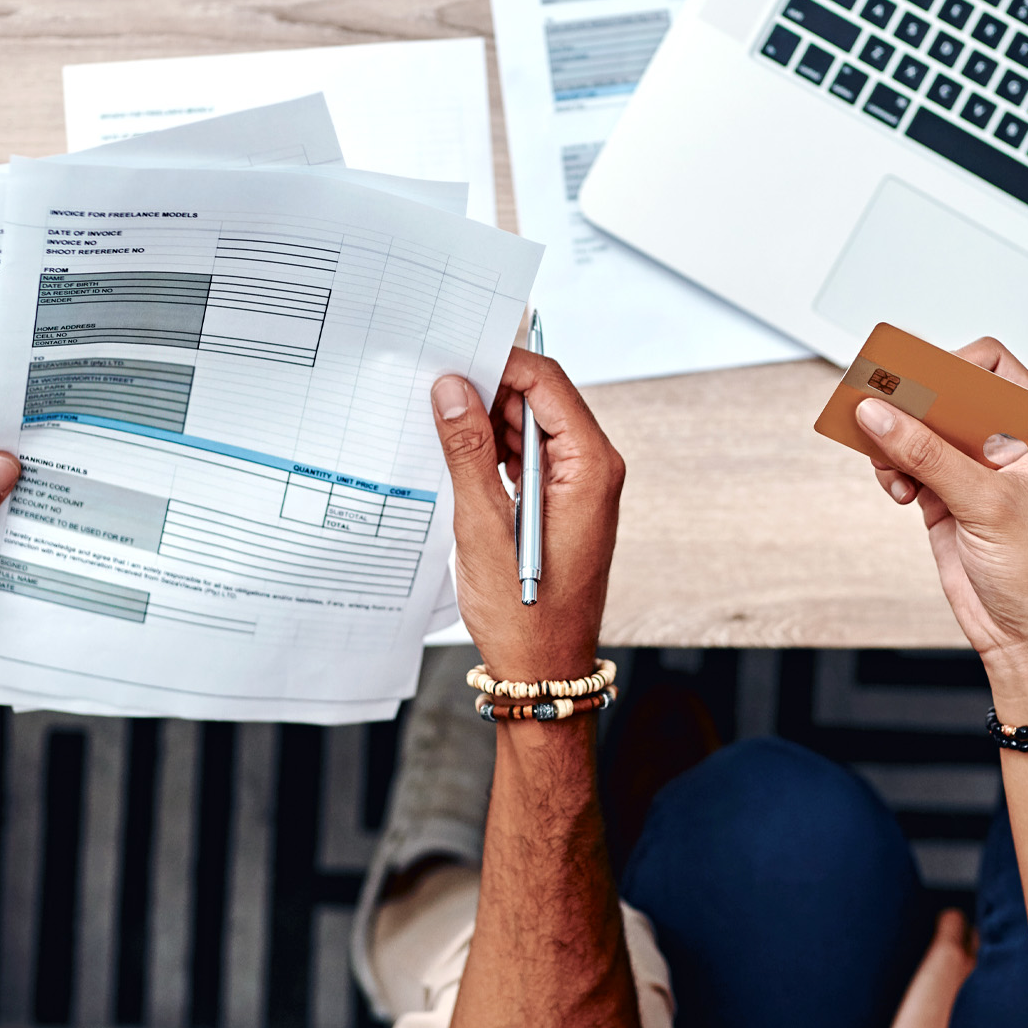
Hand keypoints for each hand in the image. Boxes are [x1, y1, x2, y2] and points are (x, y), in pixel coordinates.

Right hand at [430, 348, 623, 684]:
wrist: (542, 671)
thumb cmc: (524, 613)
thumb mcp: (484, 526)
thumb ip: (468, 451)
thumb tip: (452, 390)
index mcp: (589, 467)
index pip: (547, 382)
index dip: (500, 362)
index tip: (452, 357)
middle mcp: (593, 469)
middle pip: (540, 399)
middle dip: (488, 390)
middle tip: (434, 389)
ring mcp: (578, 486)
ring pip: (529, 426)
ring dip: (486, 423)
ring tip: (439, 427)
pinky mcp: (560, 503)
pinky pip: (527, 457)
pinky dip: (492, 452)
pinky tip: (458, 459)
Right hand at [853, 338, 1027, 706]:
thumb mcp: (987, 505)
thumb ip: (929, 455)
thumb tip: (880, 415)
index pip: (991, 367)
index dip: (949, 367)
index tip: (910, 382)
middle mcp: (1010, 443)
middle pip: (946, 395)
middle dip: (911, 404)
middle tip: (876, 407)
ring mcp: (977, 470)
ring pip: (920, 429)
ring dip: (897, 442)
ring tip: (888, 465)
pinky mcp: (949, 496)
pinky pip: (908, 463)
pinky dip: (894, 470)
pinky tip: (899, 491)